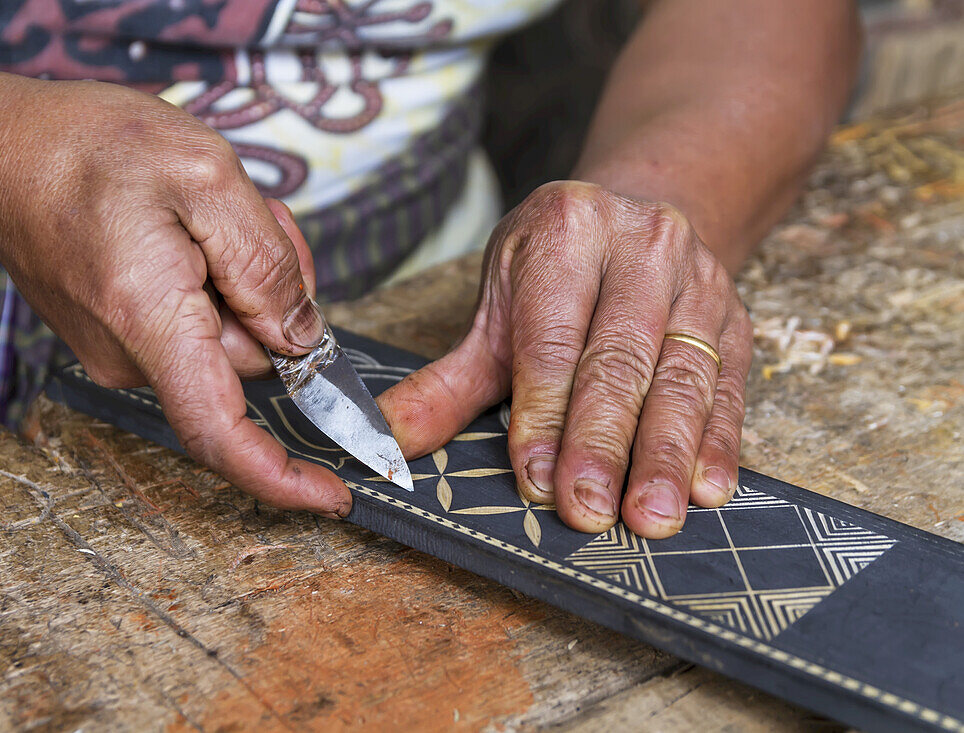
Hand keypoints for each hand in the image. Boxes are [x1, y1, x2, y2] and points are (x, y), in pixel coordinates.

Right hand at [0, 77, 350, 516]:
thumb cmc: (84, 148)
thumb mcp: (203, 174)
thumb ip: (266, 263)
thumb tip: (302, 338)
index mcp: (152, 322)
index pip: (220, 434)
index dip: (283, 479)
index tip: (336, 496)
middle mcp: (131, 356)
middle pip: (249, 361)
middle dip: (274, 297)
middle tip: (251, 220)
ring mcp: (121, 352)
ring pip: (229, 339)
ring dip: (244, 282)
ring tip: (205, 215)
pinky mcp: (120, 338)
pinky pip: (197, 326)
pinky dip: (214, 283)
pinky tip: (185, 230)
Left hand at [379, 181, 752, 537]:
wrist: (636, 225)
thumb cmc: (555, 278)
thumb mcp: (495, 317)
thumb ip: (445, 385)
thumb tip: (385, 444)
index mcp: (566, 231)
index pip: (553, 338)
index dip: (545, 413)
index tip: (538, 479)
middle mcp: (640, 245)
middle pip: (620, 359)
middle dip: (603, 442)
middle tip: (591, 509)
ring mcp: (697, 281)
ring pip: (682, 377)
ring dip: (667, 454)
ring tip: (653, 516)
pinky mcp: (736, 319)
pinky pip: (729, 388)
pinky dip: (719, 443)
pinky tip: (707, 488)